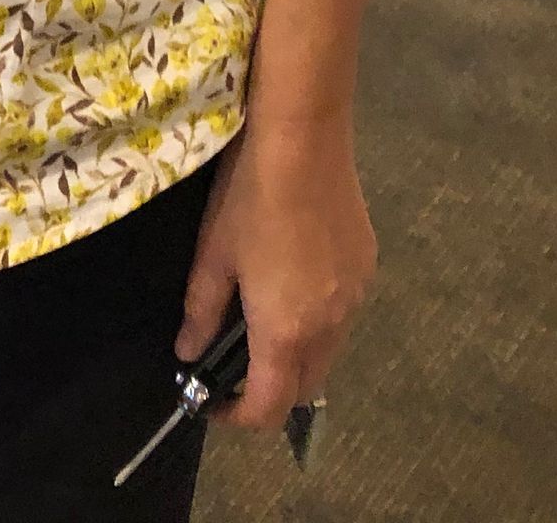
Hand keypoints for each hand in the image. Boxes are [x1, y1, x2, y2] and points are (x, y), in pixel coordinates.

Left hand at [175, 116, 374, 434]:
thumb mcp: (214, 254)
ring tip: (264, 321)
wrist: (304, 139)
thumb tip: (188, 351)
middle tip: (234, 364)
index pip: (267, 407)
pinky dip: (319, 320)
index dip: (237, 417)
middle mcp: (330, 329)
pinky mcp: (368, 268)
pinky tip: (297, 281)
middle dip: (269, 390)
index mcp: (285, 333)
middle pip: (303, 388)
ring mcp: (356, 299)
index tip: (212, 402)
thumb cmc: (249, 197)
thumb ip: (201, 311)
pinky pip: (344, 315)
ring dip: (297, 356)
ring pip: (328, 353)